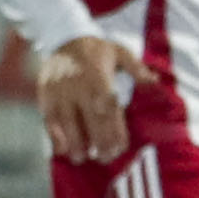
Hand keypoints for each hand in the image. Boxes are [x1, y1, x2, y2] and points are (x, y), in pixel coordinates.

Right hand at [36, 35, 148, 163]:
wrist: (64, 38)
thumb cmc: (98, 50)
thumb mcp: (120, 52)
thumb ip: (136, 68)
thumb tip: (154, 81)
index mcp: (98, 77)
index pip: (108, 108)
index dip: (114, 130)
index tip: (120, 148)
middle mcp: (78, 85)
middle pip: (89, 118)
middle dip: (98, 140)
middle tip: (105, 158)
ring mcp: (59, 90)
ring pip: (66, 121)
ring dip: (74, 142)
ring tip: (82, 158)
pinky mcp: (44, 94)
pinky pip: (48, 117)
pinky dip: (53, 135)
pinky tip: (61, 150)